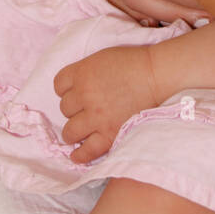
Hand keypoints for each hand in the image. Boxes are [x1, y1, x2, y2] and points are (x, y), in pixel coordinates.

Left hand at [54, 46, 158, 162]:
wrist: (156, 76)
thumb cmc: (133, 63)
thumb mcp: (102, 58)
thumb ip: (85, 72)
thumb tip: (76, 87)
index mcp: (82, 72)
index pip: (59, 85)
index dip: (66, 89)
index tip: (75, 92)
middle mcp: (85, 95)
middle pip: (64, 108)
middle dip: (74, 108)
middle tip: (86, 108)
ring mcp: (96, 117)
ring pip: (69, 131)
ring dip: (74, 131)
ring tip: (80, 131)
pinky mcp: (108, 134)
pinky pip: (86, 150)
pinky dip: (79, 155)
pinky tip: (76, 155)